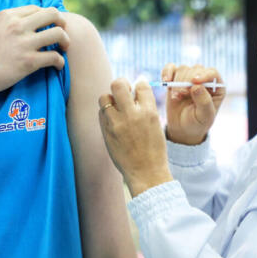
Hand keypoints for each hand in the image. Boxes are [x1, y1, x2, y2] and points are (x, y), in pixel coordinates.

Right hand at [0, 5, 69, 102]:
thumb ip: (7, 23)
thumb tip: (24, 22)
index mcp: (7, 15)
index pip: (37, 8)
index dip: (47, 17)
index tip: (50, 26)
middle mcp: (17, 25)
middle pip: (53, 14)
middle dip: (62, 23)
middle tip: (62, 33)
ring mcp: (24, 43)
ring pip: (58, 34)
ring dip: (66, 41)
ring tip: (64, 48)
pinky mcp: (29, 62)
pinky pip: (55, 57)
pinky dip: (60, 62)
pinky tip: (57, 66)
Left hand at [98, 79, 172, 197]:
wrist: (146, 173)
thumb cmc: (153, 148)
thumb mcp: (155, 124)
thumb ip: (145, 105)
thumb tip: (137, 84)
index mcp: (149, 112)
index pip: (140, 85)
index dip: (138, 85)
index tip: (137, 91)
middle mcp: (132, 115)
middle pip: (118, 84)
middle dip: (120, 84)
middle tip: (123, 91)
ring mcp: (116, 124)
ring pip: (104, 97)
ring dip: (110, 99)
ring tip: (116, 107)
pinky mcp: (106, 132)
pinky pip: (101, 113)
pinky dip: (106, 113)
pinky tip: (113, 120)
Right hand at [163, 64, 225, 145]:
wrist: (182, 128)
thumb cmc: (197, 123)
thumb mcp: (204, 117)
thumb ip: (204, 102)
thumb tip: (197, 86)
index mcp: (216, 87)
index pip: (212, 73)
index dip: (203, 75)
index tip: (194, 82)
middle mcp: (204, 80)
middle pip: (196, 69)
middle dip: (187, 81)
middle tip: (181, 95)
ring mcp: (189, 78)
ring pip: (183, 69)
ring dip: (177, 82)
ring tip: (176, 97)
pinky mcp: (176, 78)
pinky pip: (170, 68)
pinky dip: (166, 72)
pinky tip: (165, 81)